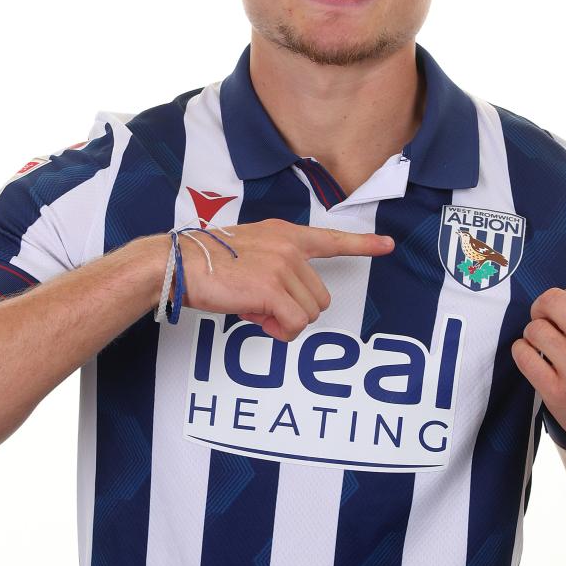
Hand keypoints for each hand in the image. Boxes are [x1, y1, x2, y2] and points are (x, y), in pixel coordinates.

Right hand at [176, 219, 394, 341]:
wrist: (179, 263)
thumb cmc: (208, 264)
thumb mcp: (251, 253)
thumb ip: (277, 268)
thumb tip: (285, 305)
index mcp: (286, 235)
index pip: (331, 239)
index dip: (362, 244)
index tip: (386, 244)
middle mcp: (290, 247)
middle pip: (320, 298)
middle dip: (294, 310)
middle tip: (261, 305)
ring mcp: (283, 266)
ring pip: (309, 314)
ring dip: (283, 322)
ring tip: (253, 307)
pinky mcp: (272, 288)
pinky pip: (294, 325)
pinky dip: (277, 331)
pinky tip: (254, 317)